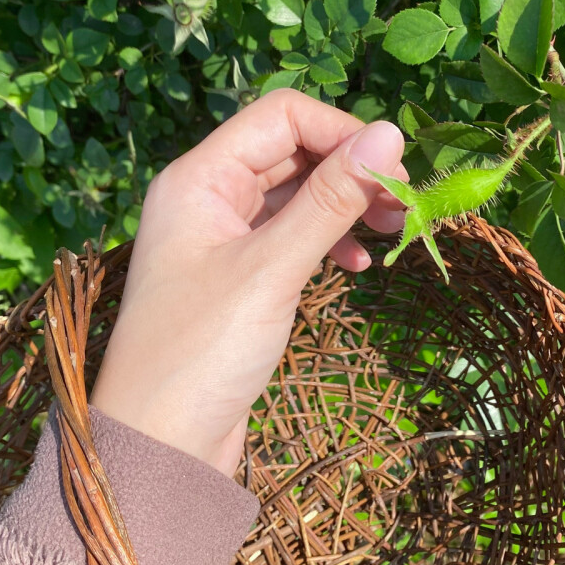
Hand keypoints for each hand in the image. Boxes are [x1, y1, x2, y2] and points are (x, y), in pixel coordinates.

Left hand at [89, 89, 406, 477]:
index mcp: (199, 178)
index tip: (394, 171)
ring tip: (392, 231)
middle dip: (351, 171)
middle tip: (404, 206)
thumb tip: (391, 133)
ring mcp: (224, 237)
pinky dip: (330, 241)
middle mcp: (209, 197)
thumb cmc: (202, 353)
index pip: (281, 117)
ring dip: (347, 206)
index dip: (342, 132)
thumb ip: (332, 199)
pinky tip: (358, 265)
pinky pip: (294, 235)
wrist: (159, 447)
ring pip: (298, 196)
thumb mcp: (272, 269)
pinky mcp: (241, 275)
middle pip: (293, 153)